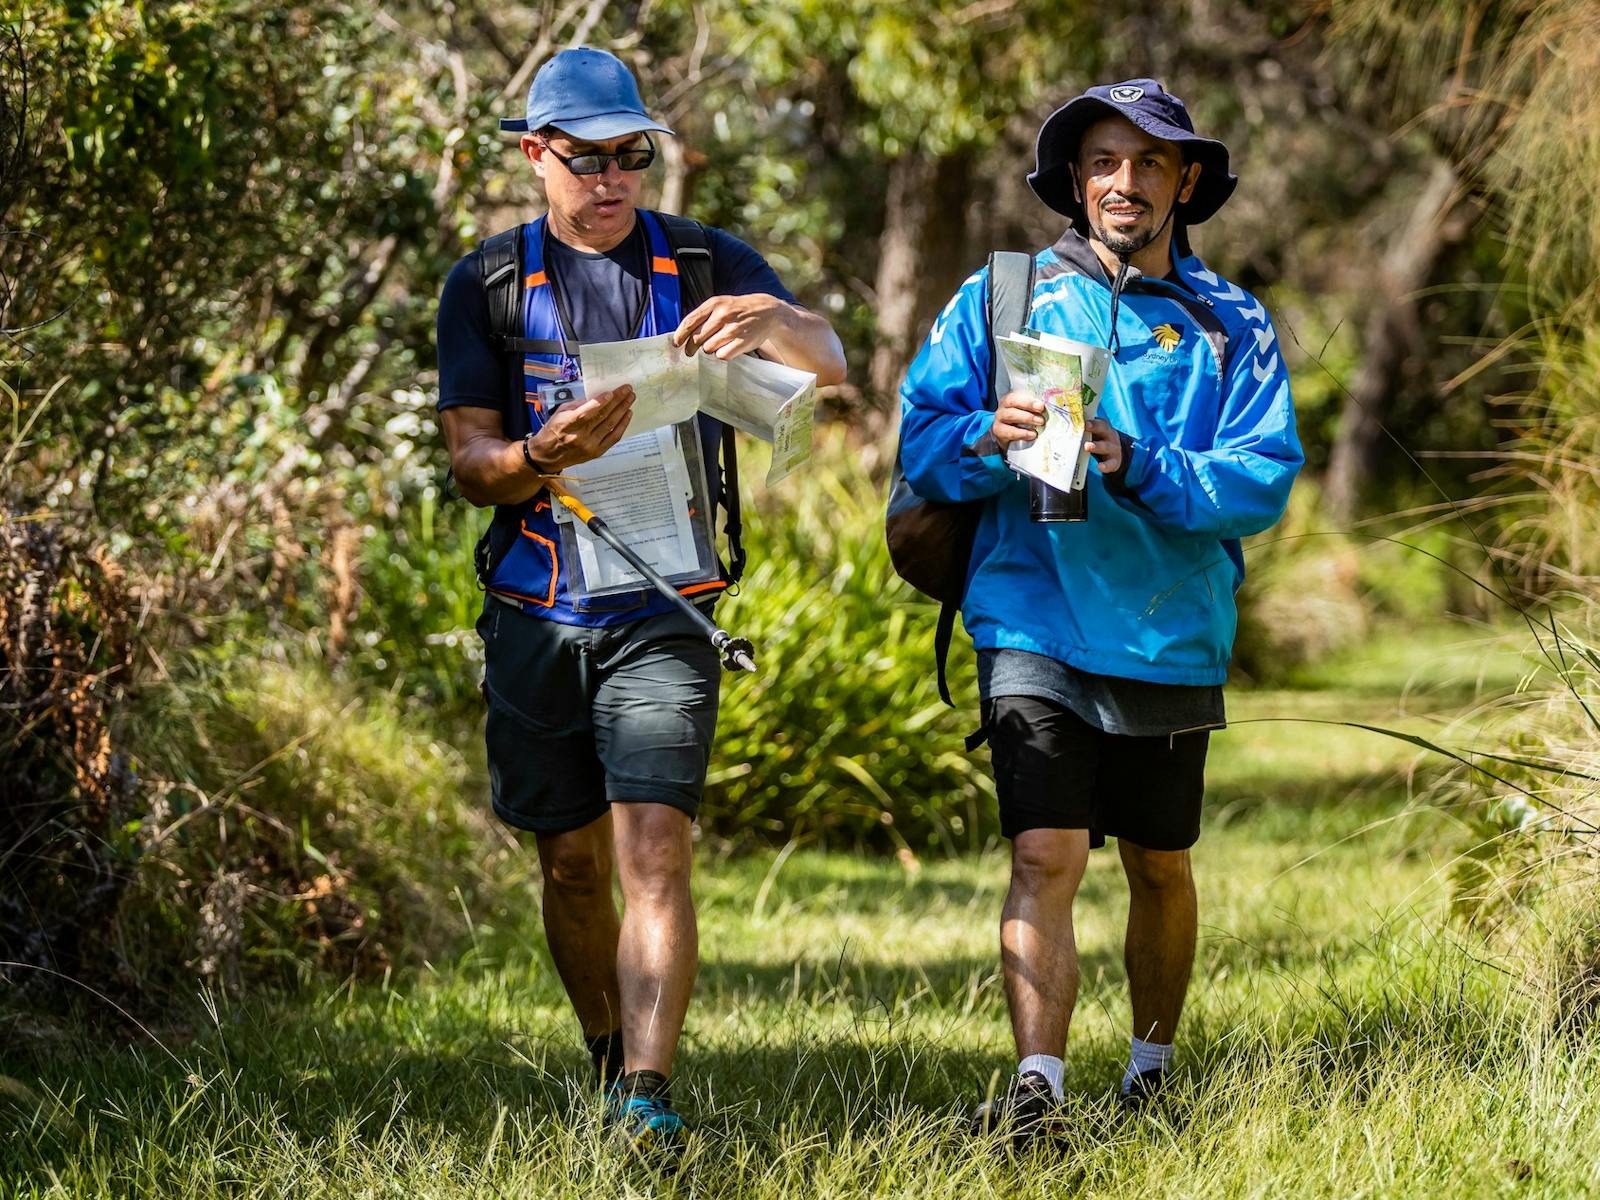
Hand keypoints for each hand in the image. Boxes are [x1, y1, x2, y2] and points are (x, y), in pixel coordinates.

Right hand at [526, 385, 634, 471]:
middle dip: (617, 401)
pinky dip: (622, 425)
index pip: (586, 413)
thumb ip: (578, 405)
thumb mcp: (560, 413)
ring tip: (630, 399)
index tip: (611, 392)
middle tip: (627, 390)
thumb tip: (597, 397)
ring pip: (611, 425)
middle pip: (602, 417)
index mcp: (567, 424)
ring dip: (622, 410)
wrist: (548, 456)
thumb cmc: (553, 431)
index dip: (600, 402)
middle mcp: (580, 436)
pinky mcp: (597, 452)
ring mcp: (590, 446)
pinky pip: (613, 438)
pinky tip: (627, 414)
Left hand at [673, 293, 791, 359]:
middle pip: (697, 338)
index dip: (680, 335)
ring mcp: (733, 329)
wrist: (767, 312)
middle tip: (691, 351)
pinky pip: (722, 355)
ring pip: (708, 348)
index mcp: (715, 304)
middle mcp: (723, 315)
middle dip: (692, 346)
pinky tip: (727, 347)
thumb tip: (683, 335)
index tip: (677, 344)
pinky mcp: (742, 342)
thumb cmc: (738, 310)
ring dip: (709, 349)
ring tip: (717, 343)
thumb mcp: (721, 304)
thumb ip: (702, 316)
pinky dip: (722, 354)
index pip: (690, 322)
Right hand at [992, 390, 1045, 451]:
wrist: (1008, 437)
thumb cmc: (1021, 422)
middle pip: (1012, 402)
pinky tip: (1032, 435)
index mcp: (1010, 399)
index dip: (1029, 400)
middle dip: (1028, 406)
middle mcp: (1003, 407)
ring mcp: (999, 419)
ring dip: (1027, 418)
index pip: (1017, 395)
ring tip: (1040, 423)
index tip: (1041, 405)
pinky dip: (1022, 433)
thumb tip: (1052, 407)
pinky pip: (1009, 431)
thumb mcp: (1027, 412)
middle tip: (1042, 412)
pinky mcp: (999, 431)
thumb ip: (1035, 408)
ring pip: (1010, 415)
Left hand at [1084, 417, 1123, 473]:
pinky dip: (1105, 466)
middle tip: (1085, 426)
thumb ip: (1083, 431)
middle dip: (1094, 427)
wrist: (1117, 453)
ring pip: (1105, 446)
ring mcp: (1113, 449)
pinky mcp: (1114, 462)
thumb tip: (1064, 428)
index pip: (1098, 421)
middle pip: (1103, 429)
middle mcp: (1109, 436)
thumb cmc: (1099, 441)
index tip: (1083, 420)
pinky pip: (1110, 464)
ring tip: (1087, 446)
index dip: (1091, 421)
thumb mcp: (1095, 433)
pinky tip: (1100, 467)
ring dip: (1096, 446)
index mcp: (1103, 428)